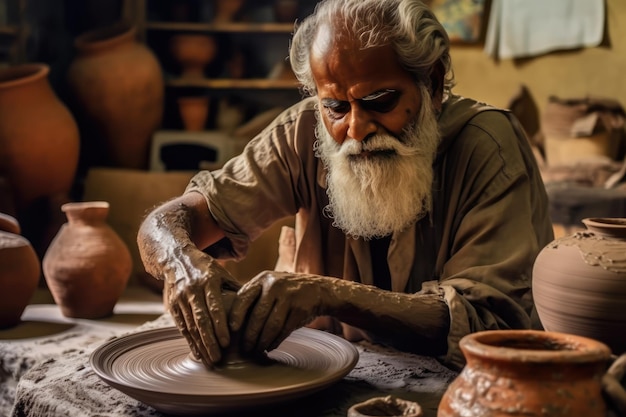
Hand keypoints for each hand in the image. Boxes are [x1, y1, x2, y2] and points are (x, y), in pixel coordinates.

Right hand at [164, 250, 242, 367]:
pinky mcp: (172, 306)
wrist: (175, 258)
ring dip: (199, 346)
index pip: (214, 307)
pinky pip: (182, 327)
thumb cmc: (205, 268)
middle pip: (201, 320)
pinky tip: (197, 353)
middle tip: (218, 359)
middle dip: (209, 342)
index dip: (220, 326)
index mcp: (208, 281)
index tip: (226, 343)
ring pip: (190, 326)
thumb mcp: (222, 272)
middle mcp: (192, 290)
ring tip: (209, 361)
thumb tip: (255, 304)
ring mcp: (180, 298)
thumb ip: (235, 288)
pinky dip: (190, 341)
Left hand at [229, 271, 334, 354]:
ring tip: (257, 351)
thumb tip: (230, 324)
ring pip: (271, 326)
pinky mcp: (300, 309)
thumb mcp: (270, 286)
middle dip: (249, 336)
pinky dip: (275, 341)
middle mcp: (275, 285)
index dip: (236, 316)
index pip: (243, 298)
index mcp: (263, 279)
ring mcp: (289, 296)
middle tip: (245, 349)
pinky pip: (284, 330)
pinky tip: (270, 347)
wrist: (319, 289)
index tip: (231, 331)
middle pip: (257, 316)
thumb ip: (254, 298)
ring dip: (262, 342)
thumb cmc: (286, 292)